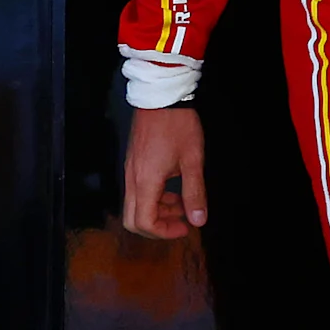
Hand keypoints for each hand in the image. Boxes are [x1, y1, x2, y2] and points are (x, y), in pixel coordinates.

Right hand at [122, 106, 206, 238]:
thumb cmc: (177, 125)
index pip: (144, 222)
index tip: (185, 228)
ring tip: (182, 205)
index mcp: (146, 181)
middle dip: (157, 227)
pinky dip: (154, 198)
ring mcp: (130, 171)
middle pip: (133, 219)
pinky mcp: (133, 164)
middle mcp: (132, 179)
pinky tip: (172, 190)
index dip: (164, 232)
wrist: (160, 97)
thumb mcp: (193, 161)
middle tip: (181, 222)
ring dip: (157, 212)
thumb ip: (195, 193)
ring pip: (135, 206)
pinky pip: (137, 191)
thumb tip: (198, 220)